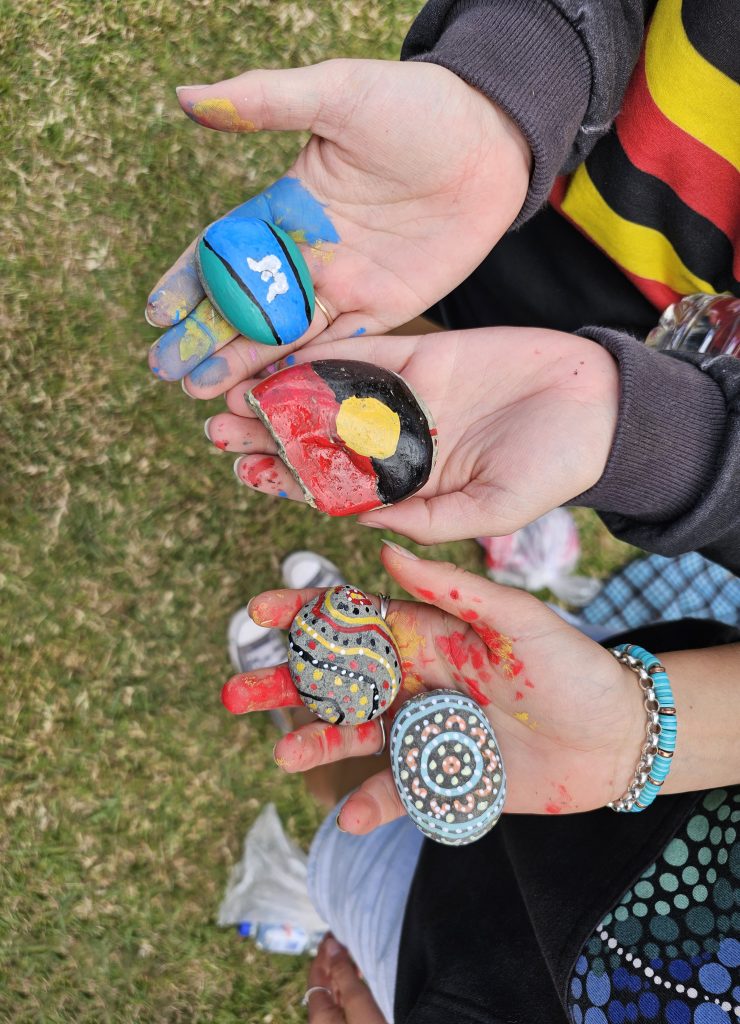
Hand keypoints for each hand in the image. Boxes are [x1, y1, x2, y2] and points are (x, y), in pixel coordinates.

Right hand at [146, 59, 529, 385]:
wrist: (491, 139)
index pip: (224, 251)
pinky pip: (340, 348)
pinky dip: (306, 373)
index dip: (189, 281)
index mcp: (286, 207)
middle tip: (168, 373)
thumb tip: (184, 98)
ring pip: (284, 335)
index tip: (156, 314)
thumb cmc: (415, 106)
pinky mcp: (385, 308)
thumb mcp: (337, 94)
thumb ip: (265, 102)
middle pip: (246, 304)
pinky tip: (273, 397)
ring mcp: (345, 285)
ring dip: (244, 365)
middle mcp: (309, 254)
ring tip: (202, 393)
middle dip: (206, 338)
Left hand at [207, 327, 618, 539]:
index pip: (333, 485)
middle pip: (317, 439)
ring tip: (227, 395)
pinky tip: (277, 357)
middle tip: (215, 433)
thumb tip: (359, 526)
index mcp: (410, 483)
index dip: (286, 480)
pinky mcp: (419, 354)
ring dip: (279, 395)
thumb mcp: (489, 512)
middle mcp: (398, 440)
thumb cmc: (555, 468)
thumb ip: (425, 520)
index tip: (243, 473)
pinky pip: (359, 353)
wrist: (598, 403)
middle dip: (266, 438)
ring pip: (327, 395)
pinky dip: (317, 355)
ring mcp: (405, 396)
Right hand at [222, 543, 639, 832]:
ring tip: (281, 753)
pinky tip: (349, 816)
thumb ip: (452, 588)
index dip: (306, 615)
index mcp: (428, 636)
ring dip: (316, 742)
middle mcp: (416, 681)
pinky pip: (397, 792)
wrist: (617, 737)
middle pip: (338, 681)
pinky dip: (371, 804)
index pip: (355, 621)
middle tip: (235, 691)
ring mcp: (425, 730)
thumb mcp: (517, 619)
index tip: (259, 611)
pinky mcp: (443, 778)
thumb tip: (385, 545)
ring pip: (357, 736)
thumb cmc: (572, 668)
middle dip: (287, 685)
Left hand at [305, 935, 386, 1023]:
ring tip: (356, 955)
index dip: (324, 952)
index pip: (315, 974)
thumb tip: (330, 944)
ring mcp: (334, 1022)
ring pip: (335, 991)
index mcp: (319, 1013)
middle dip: (334, 960)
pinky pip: (343, 1001)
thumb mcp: (358, 1002)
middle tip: (347, 939)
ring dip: (343, 972)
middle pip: (324, 983)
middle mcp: (323, 1018)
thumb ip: (343, 973)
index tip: (335, 932)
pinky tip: (360, 977)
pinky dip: (349, 985)